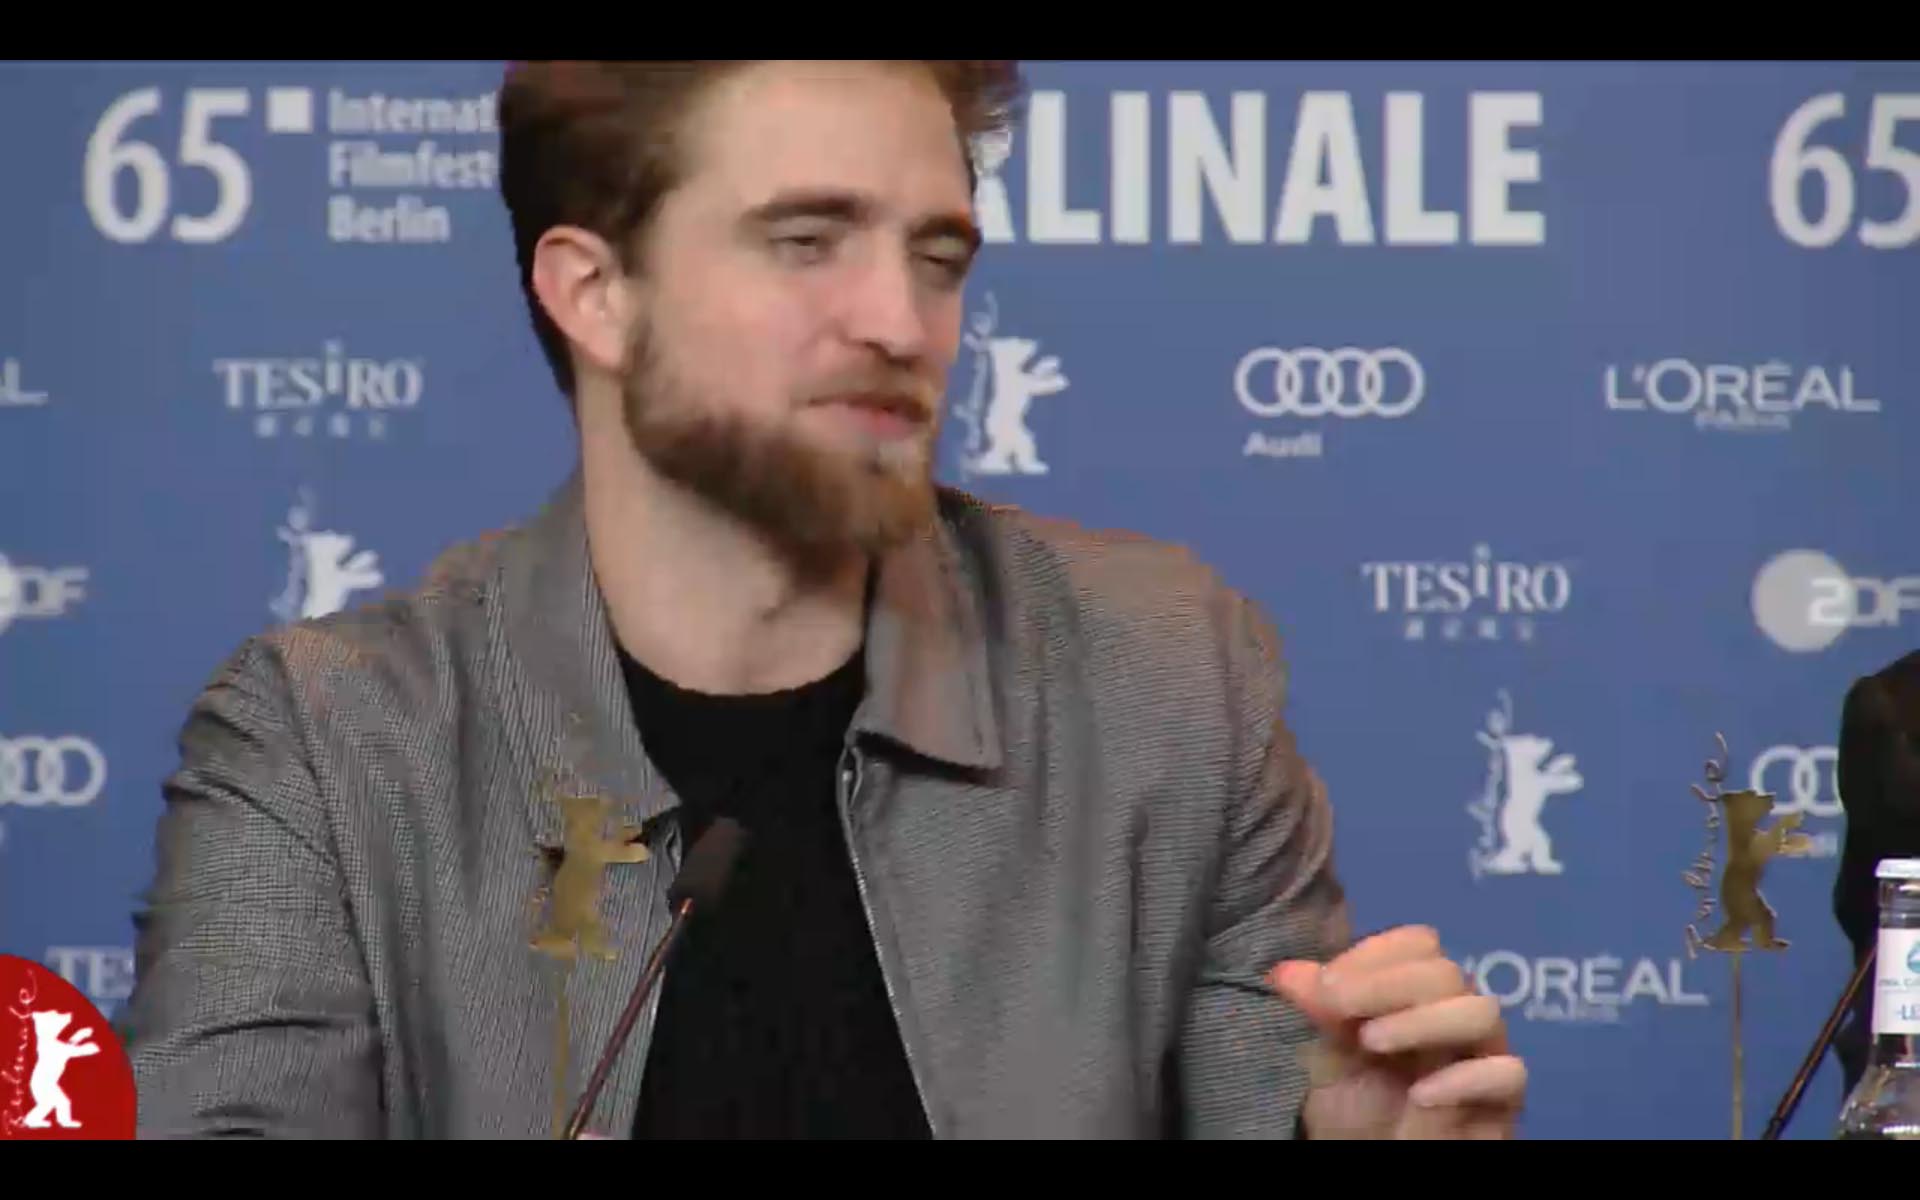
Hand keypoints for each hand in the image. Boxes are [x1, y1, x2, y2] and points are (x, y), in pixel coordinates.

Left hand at [1269, 925, 1524, 1138]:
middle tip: (1338, 1008)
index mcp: (1417, 992)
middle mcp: (1456, 1012)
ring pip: (1481, 1012)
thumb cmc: (1357, 1105)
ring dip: (1422, 1020)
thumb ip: (1319, 1013)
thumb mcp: (1328, 1057)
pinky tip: (1421, 1094)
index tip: (1326, 985)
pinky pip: (1509, 1074)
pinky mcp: (1504, 1100)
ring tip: (1372, 1043)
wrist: (1375, 1155)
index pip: (1418, 944)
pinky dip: (1464, 1078)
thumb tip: (1284, 972)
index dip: (1373, 955)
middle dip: (1387, 984)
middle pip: (1446, 971)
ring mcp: (1484, 1053)